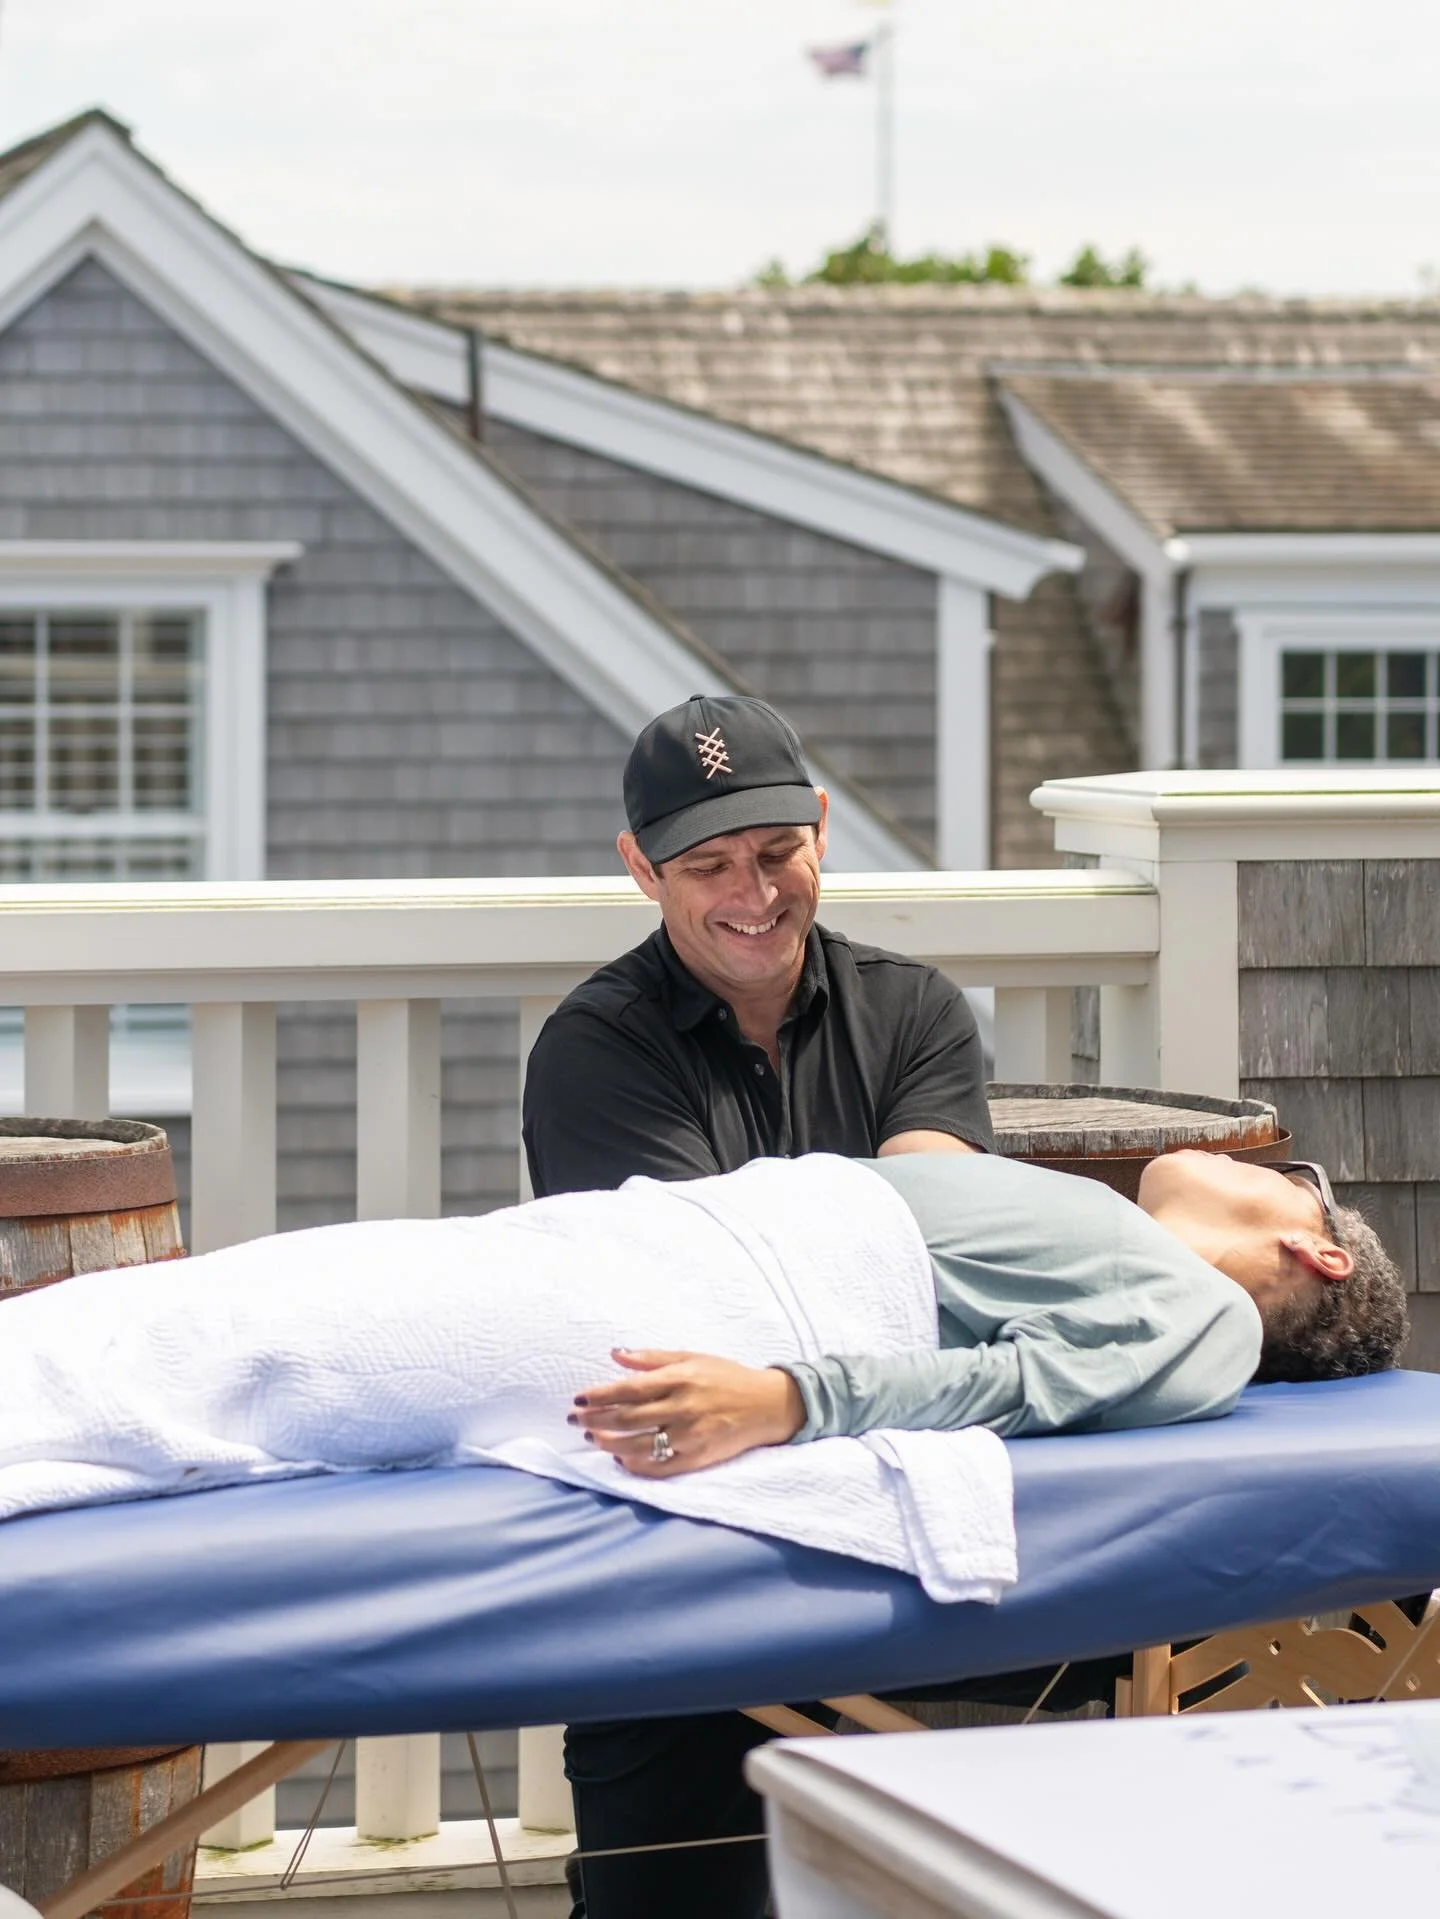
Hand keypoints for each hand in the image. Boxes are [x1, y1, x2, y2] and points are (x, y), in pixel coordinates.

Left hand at [569, 1349, 804, 1476]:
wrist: (767, 1405)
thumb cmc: (726, 1377)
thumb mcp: (691, 1357)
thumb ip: (651, 1358)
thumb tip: (615, 1354)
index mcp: (680, 1379)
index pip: (630, 1389)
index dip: (600, 1395)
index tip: (579, 1398)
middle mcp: (683, 1408)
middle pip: (628, 1419)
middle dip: (596, 1420)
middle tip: (575, 1420)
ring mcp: (690, 1436)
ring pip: (639, 1446)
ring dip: (609, 1443)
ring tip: (592, 1438)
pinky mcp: (698, 1459)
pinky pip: (659, 1467)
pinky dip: (635, 1464)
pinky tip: (621, 1458)